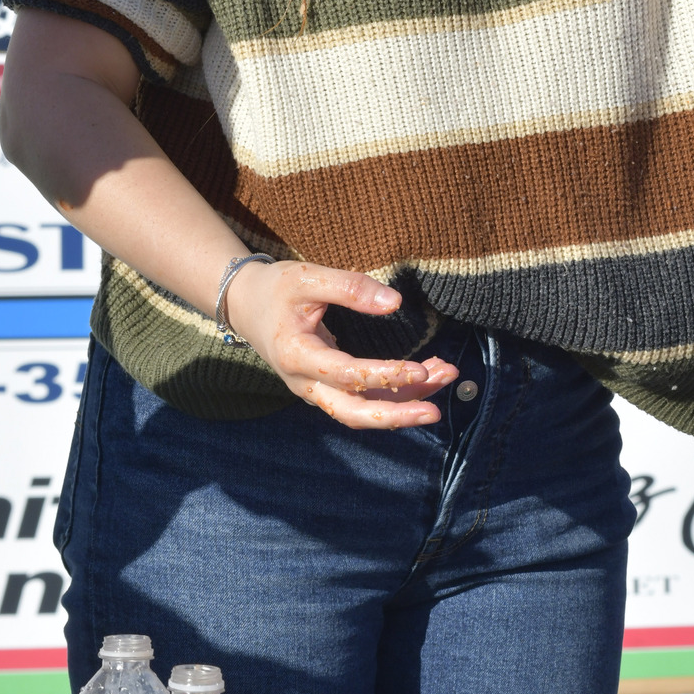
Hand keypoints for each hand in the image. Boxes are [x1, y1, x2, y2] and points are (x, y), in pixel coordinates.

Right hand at [223, 259, 457, 428]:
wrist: (247, 306)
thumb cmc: (276, 289)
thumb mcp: (307, 277)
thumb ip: (350, 287)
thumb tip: (395, 303)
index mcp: (296, 356)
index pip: (346, 375)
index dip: (384, 375)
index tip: (421, 369)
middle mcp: (305, 384)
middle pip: (352, 414)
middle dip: (396, 416)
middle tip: (435, 412)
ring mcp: (316, 391)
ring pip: (362, 410)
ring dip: (404, 401)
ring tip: (446, 376)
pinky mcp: (327, 388)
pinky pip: (363, 399)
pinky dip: (396, 392)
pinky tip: (428, 374)